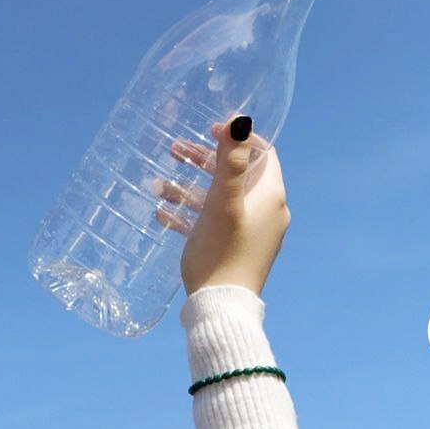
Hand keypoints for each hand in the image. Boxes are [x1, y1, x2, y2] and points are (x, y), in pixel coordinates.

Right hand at [153, 114, 290, 296]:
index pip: (262, 154)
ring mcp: (251, 232)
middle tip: (174, 149)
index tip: (209, 131)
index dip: (237, 138)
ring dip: (190, 187)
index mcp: (270, 196)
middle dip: (204, 160)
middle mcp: (266, 212)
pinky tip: (161, 214)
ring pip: (219, 198)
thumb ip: (231, 161)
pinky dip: (190, 214)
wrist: (221, 308)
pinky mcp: (235, 250)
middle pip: (236, 174)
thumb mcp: (223, 202)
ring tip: (159, 183)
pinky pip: (212, 223)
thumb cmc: (223, 252)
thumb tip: (240, 119)